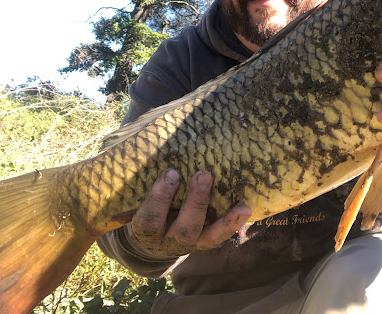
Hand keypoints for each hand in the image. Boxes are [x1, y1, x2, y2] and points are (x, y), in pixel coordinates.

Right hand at [128, 169, 250, 256]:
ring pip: (205, 235)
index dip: (160, 197)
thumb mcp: (136, 200)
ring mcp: (190, 244)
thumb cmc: (145, 208)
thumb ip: (141, 178)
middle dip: (196, 201)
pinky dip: (233, 223)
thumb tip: (144, 137)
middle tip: (203, 174)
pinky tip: (245, 209)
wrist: (152, 242)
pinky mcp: (206, 242)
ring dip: (221, 215)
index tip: (172, 172)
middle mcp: (168, 241)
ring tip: (231, 193)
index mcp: (145, 231)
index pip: (150, 218)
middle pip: (184, 228)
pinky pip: (221, 236)